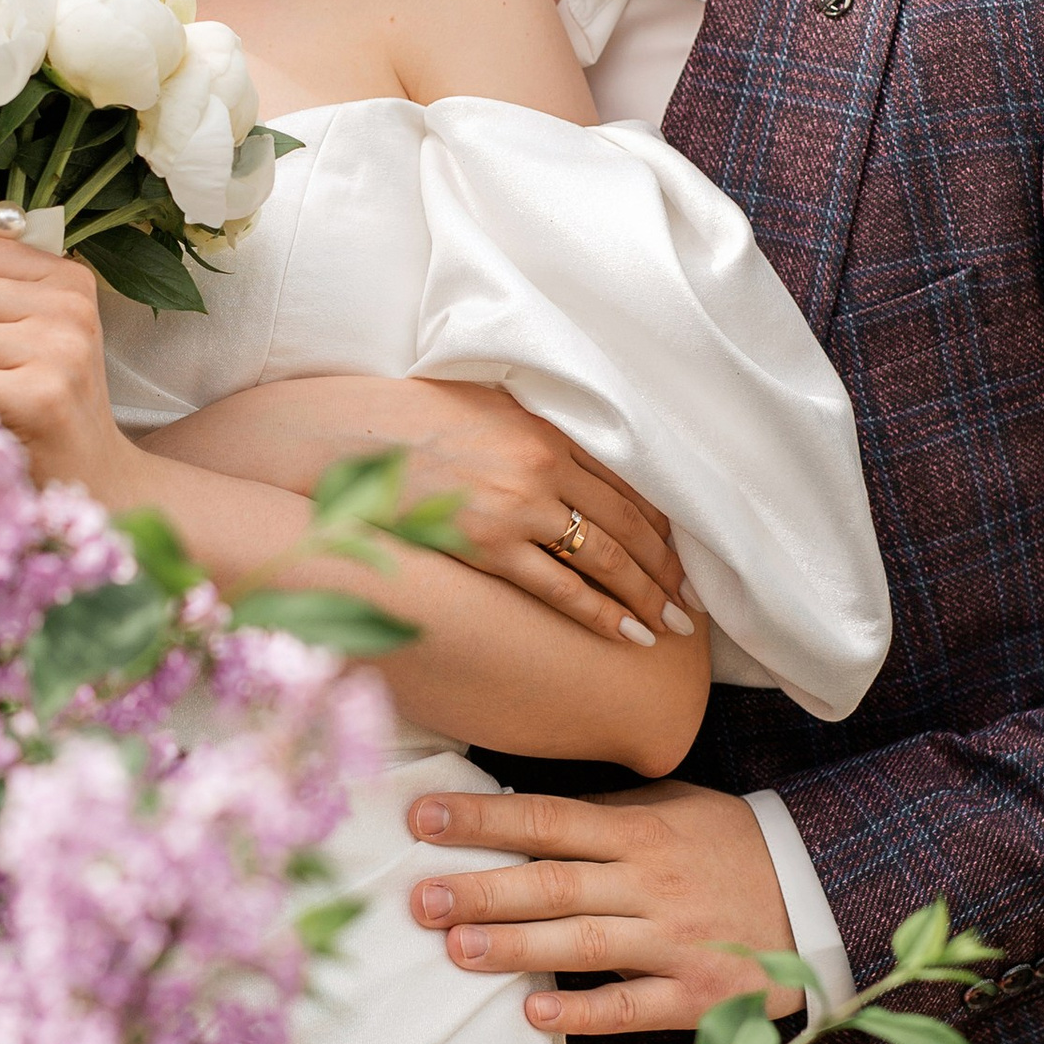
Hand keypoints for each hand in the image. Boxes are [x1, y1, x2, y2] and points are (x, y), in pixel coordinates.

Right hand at [391, 382, 694, 645]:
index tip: (682, 552)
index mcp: (548, 430)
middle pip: (627, 523)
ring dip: (645, 595)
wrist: (351, 438)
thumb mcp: (489, 410)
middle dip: (665, 566)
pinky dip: (599, 613)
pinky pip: (559, 587)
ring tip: (670, 624)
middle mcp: (543, 466)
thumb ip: (536, 435)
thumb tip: (572, 464)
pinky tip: (625, 633)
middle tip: (692, 600)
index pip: (627, 483)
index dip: (661, 523)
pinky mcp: (488, 545)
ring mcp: (517, 508)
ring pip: (604, 558)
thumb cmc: (414, 421)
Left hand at [406, 776, 806, 1035]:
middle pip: (554, 882)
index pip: (548, 819)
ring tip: (456, 949)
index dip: (483, 819)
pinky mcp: (697, 995)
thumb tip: (523, 811)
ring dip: (515, 945)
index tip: (424, 819)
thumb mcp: (676, 807)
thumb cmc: (730, 847)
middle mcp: (651, 883)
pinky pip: (633, 1006)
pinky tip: (534, 1012)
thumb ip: (606, 812)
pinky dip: (584, 1012)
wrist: (822, 895)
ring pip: (583, 942)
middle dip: (481, 889)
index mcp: (641, 831)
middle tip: (419, 898)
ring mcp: (674, 940)